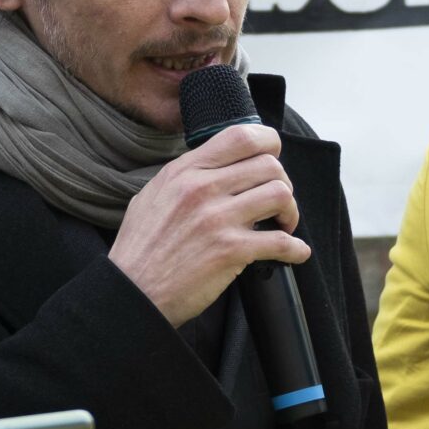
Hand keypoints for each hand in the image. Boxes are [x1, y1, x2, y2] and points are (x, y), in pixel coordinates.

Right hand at [110, 123, 308, 326]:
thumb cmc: (140, 248)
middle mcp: (202, 188)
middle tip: (276, 203)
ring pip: (280, 195)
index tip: (273, 158)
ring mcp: (217, 219)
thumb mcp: (152, 195)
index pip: (241, 136)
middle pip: (269, 165)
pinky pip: (281, 241)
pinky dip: (295, 249)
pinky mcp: (230, 250)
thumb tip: (214, 167)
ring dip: (290, 212)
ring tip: (282, 224)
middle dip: (282, 183)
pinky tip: (294, 252)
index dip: (269, 143)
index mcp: (185, 171)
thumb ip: (184, 177)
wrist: (133, 292)